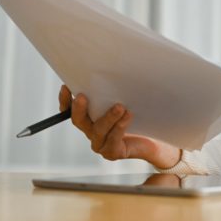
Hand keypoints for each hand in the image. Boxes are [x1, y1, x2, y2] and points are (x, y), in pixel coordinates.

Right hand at [59, 85, 181, 168]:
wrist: (155, 140)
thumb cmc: (139, 116)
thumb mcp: (126, 99)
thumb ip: (115, 90)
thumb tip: (112, 69)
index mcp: (90, 118)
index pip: (70, 111)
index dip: (65, 100)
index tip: (66, 86)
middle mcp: (92, 131)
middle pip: (79, 121)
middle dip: (79, 108)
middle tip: (82, 96)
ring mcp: (101, 144)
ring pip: (98, 130)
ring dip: (108, 117)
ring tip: (120, 106)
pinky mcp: (113, 152)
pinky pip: (113, 140)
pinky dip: (120, 127)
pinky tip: (128, 116)